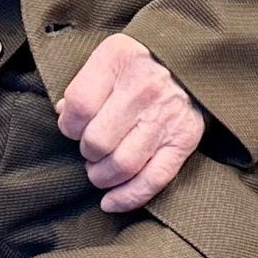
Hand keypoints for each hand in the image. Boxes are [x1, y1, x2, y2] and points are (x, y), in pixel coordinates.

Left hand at [55, 32, 205, 212]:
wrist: (194, 58)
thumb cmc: (141, 59)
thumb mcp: (109, 54)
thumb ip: (84, 83)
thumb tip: (63, 115)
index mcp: (120, 59)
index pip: (79, 106)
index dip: (67, 126)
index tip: (72, 128)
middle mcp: (144, 87)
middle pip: (98, 141)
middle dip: (86, 153)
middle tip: (89, 150)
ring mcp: (166, 116)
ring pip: (122, 165)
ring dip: (101, 176)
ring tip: (99, 170)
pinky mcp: (184, 140)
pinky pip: (153, 179)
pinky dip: (128, 197)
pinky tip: (110, 202)